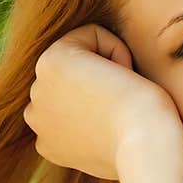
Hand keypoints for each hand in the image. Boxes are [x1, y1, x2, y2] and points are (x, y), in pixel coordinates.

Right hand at [23, 23, 182, 181]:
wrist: (146, 148)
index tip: (124, 124)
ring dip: (109, 68)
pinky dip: (117, 49)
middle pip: (80, 77)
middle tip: (125, 110)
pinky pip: (91, 34)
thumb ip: (94, 129)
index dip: (111, 105)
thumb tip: (98, 112)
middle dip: (105, 84)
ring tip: (124, 96)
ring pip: (84, 56)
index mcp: (49, 143)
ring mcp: (38, 89)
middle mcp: (36, 116)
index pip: (81, 102)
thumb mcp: (113, 145)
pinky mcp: (51, 62)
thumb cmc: (146, 148)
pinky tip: (124, 77)